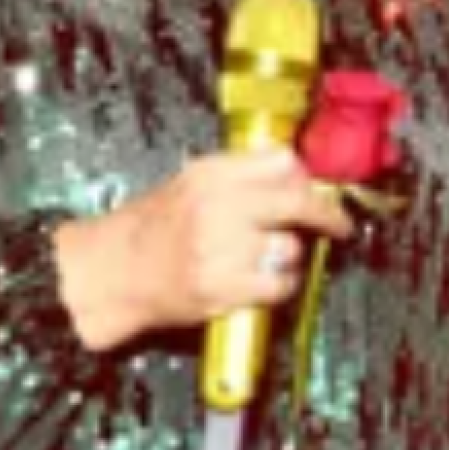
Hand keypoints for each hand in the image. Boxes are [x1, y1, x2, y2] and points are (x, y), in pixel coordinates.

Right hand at [53, 149, 352, 351]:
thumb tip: (289, 169)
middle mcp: (219, 206)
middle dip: (326, 215)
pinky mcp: (224, 288)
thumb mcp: (188, 182)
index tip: (314, 186)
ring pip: (290, 248)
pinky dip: (279, 285)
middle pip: (298, 201)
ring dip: (288, 255)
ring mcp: (222, 249)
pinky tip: (263, 281)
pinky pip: (279, 284)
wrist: (111, 272)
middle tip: (337, 224)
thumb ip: (237, 174)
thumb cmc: (147, 228)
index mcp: (210, 174)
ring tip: (266, 256)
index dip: (304, 175)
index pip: (280, 161)